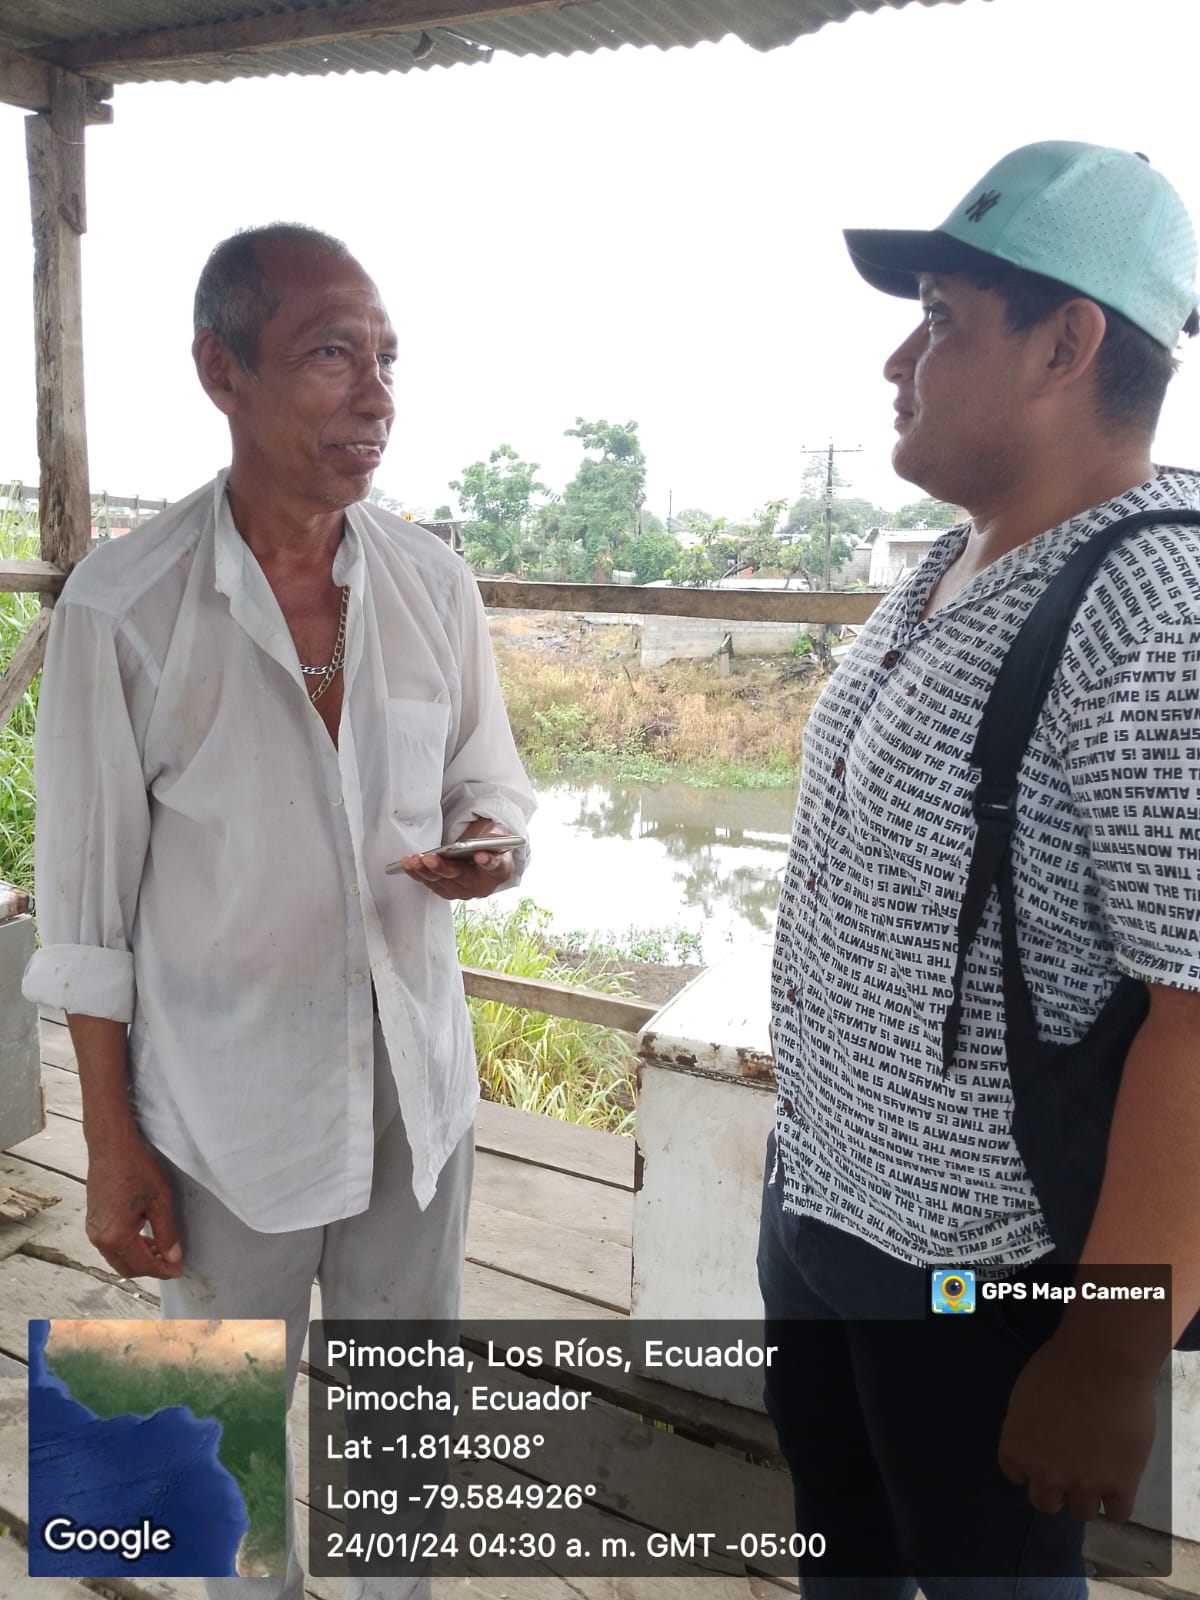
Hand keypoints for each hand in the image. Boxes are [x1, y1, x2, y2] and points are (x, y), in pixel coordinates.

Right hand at [85, 1132, 182, 1280]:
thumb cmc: (136, 1168)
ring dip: (139, 1258)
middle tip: (172, 1260)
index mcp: (116, 1236)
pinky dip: (128, 1248)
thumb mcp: (160, 1201)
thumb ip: (167, 1233)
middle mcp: (100, 1238)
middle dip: (151, 1268)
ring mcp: (93, 1231)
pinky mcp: (92, 1222)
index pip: (142, 1265)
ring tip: (161, 1247)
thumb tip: (174, 1258)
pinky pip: (110, 1246)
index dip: (163, 1271)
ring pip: (118, 1258)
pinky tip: (144, 1236)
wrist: (111, 1146)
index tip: (178, 1270)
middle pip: (127, 1268)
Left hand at [394, 819, 517, 900]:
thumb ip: (495, 836)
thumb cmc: (489, 845)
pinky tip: (408, 864)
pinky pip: (430, 883)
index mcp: (499, 870)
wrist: (481, 854)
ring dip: (425, 871)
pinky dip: (418, 874)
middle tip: (430, 859)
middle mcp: (480, 885)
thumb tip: (486, 839)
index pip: (495, 867)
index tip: (481, 856)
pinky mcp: (446, 890)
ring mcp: (461, 890)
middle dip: (443, 867)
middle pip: (461, 877)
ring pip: (441, 881)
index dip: (488, 862)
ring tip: (414, 860)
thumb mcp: (498, 834)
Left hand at [997, 1332, 1157, 1522]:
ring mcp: (1084, 1484)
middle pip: (1045, 1503)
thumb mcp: (1025, 1396)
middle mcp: (1046, 1474)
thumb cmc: (1059, 1367)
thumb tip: (1038, 1437)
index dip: (1029, 1467)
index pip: (1014, 1475)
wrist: (1101, 1364)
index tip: (1041, 1456)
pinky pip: (1118, 1514)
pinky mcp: (1120, 1485)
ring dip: (1086, 1498)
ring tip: (1096, 1478)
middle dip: (1055, 1489)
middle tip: (1068, 1471)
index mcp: (1017, 1449)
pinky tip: (1119, 1487)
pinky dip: (1117, 1504)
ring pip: (1081, 1513)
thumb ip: (1027, 1427)